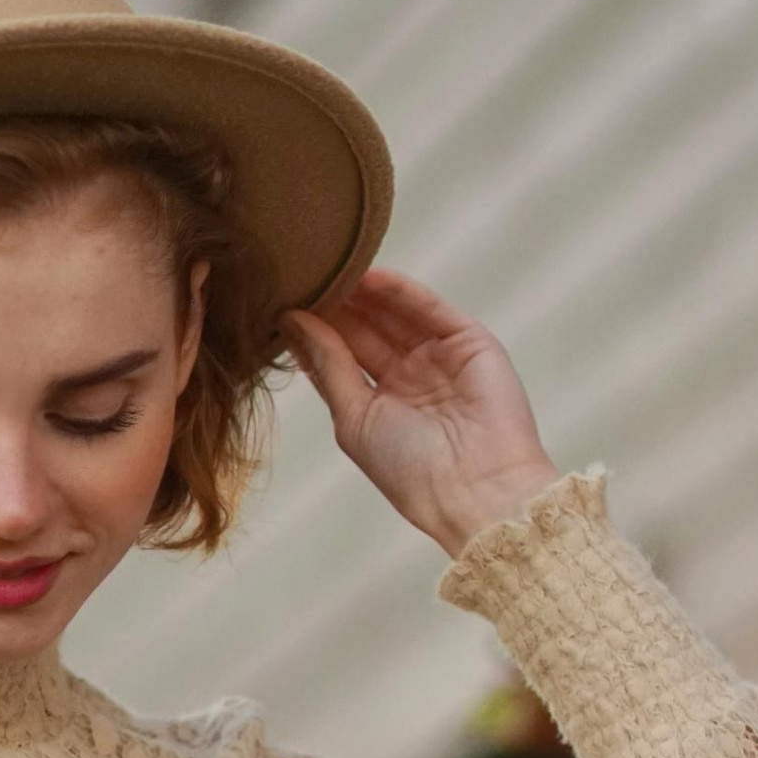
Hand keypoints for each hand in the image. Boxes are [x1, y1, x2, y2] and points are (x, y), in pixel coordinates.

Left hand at [282, 269, 560, 556]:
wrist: (476, 490)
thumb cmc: (410, 470)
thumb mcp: (354, 418)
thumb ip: (327, 366)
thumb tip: (291, 322)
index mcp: (380, 403)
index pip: (341, 356)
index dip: (314, 332)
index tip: (280, 304)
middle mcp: (409, 377)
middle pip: (365, 330)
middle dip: (334, 306)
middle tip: (300, 276)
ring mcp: (440, 357)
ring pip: (394, 314)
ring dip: (362, 293)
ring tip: (327, 267)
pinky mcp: (469, 341)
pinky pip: (429, 309)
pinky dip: (400, 290)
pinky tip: (368, 276)